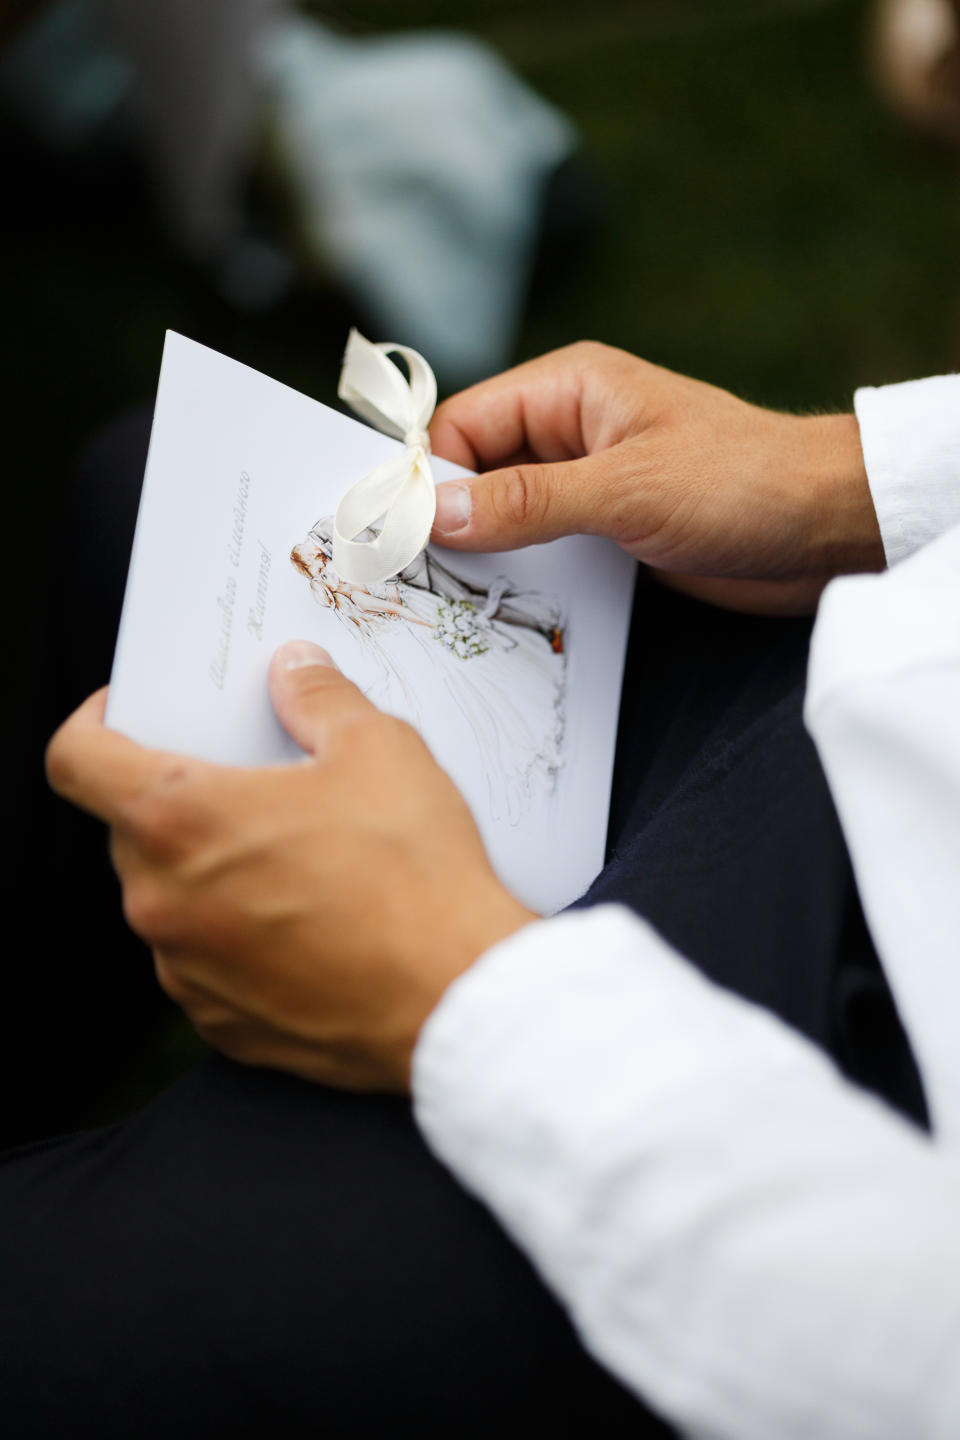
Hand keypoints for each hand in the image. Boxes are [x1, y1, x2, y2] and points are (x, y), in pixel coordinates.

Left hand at [45, 643, 533, 1091]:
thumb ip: (318, 697)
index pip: (76, 760)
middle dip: (182, 800)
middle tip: (254, 785)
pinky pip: (206, 960)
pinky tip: (308, 922)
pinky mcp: (220, 1021)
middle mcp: (161, 901)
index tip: (127, 717)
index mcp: (178, 820)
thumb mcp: (378, 749)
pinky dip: (239, 935)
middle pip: (133, 829)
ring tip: (297, 859)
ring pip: (172, 898)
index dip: (93, 725)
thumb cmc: (414, 877)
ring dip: (212, 871)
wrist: (455, 998)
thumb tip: (295, 670)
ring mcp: (186, 970)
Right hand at [429, 341, 883, 614]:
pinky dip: (523, 577)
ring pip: (507, 516)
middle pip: (476, 472)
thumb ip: (529, 502)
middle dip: (450, 521)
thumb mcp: (626, 491)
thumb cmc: (742, 482)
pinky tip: (504, 613)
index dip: (426, 477)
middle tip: (413, 580)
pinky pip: (544, 550)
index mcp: (569, 390)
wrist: (828, 528)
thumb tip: (436, 513)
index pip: (464, 425)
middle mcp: (570, 431)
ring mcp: (589, 484)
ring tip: (452, 604)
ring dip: (486, 556)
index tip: (396, 534)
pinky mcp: (610, 531)